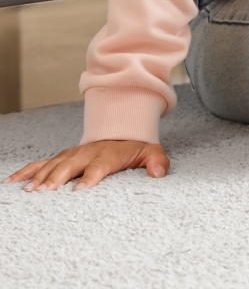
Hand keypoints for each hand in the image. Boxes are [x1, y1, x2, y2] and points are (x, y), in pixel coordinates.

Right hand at [3, 139, 169, 191]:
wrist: (122, 134)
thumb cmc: (135, 149)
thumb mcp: (151, 152)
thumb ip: (157, 161)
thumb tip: (158, 173)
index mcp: (109, 153)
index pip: (100, 164)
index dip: (91, 175)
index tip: (81, 189)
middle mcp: (88, 152)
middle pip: (72, 164)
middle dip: (59, 176)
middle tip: (47, 191)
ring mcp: (72, 154)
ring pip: (54, 164)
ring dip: (41, 176)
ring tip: (30, 191)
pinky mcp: (61, 157)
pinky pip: (41, 164)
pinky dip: (27, 171)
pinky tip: (13, 182)